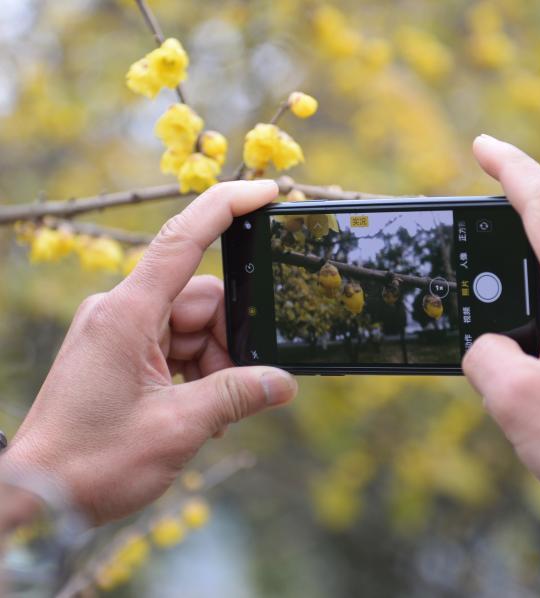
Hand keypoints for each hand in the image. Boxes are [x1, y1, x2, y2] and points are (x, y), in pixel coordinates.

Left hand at [0, 181, 296, 524]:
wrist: (37, 496)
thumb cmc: (92, 461)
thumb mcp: (178, 429)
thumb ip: (237, 396)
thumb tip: (284, 382)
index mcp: (127, 315)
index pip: (183, 241)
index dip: (227, 207)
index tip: (267, 191)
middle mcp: (121, 313)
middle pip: (203, 301)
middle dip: (232, 341)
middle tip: (239, 390)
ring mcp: (120, 333)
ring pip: (195, 327)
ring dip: (215, 365)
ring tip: (208, 415)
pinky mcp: (120, 353)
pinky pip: (176, 346)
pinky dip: (196, 373)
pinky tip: (197, 411)